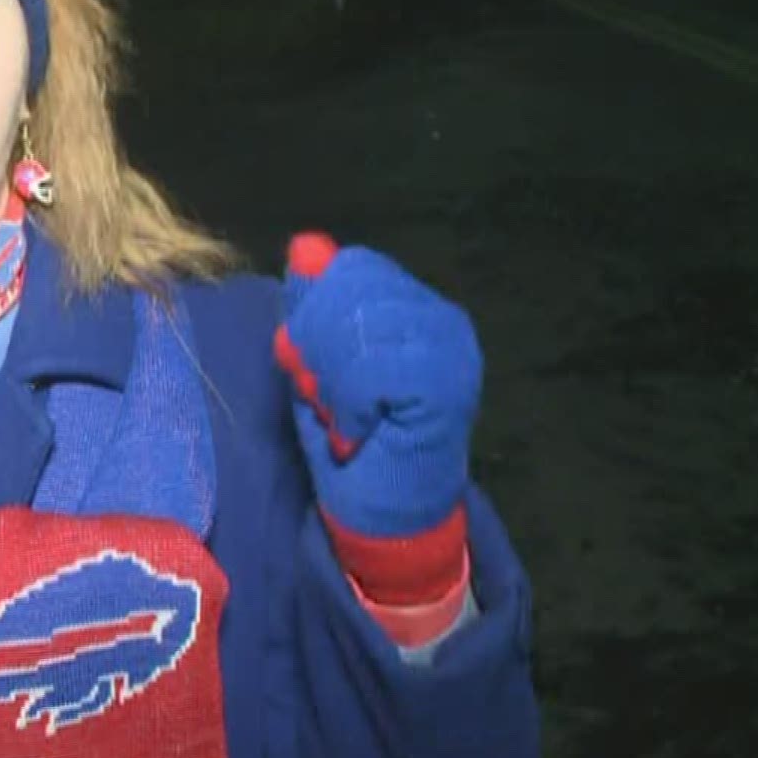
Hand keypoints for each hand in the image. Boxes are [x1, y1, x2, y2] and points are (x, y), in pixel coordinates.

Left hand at [272, 233, 478, 540]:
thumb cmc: (351, 435)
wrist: (388, 513)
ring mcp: (452, 352)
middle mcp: (443, 319)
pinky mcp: (446, 388)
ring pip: (359, 329)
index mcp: (415, 304)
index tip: (309, 366)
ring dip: (330, 383)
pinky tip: (357, 434)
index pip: (352, 267)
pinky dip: (348, 408)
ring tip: (342, 418)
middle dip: (318, 347)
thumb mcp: (317, 360)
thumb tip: (306, 245)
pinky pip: (371, 372)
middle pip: (352, 290)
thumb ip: (314, 305)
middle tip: (324, 399)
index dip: (315, 312)